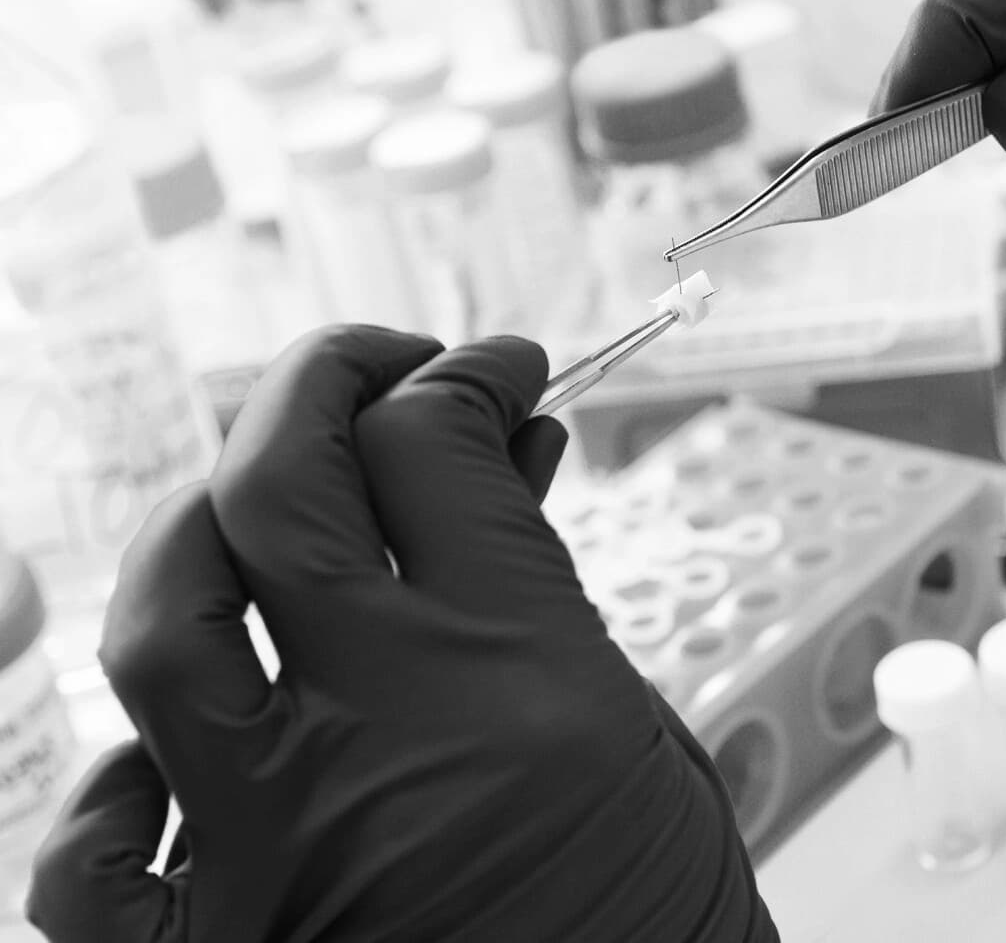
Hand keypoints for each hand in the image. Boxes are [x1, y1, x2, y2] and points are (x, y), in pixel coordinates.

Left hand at [25, 327, 774, 941]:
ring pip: (159, 627)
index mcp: (518, 683)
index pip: (437, 451)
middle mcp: (381, 745)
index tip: (496, 372)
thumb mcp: (633, 718)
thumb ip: (540, 584)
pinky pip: (92, 863)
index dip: (470, 378)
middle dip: (325, 382)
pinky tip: (178, 742)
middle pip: (277, 491)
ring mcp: (278, 849)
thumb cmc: (661, 907)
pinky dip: (111, 786)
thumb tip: (500, 452)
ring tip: (264, 496)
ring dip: (199, 523)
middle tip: (385, 370)